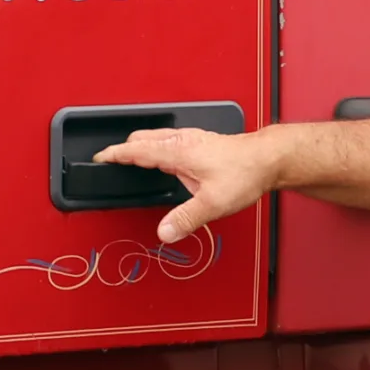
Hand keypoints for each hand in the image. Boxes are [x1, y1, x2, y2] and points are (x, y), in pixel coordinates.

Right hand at [93, 128, 275, 244]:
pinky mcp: (202, 141)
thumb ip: (185, 219)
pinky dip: (158, 146)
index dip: (115, 154)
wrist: (269, 159)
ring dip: (141, 145)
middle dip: (124, 148)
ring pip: (157, 137)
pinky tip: (164, 158)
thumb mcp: (212, 203)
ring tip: (131, 157)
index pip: (137, 150)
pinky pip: (170, 140)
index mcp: (178, 151)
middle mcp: (183, 141)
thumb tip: (164, 232)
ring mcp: (193, 139)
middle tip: (111, 159)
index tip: (100, 158)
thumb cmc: (245, 172)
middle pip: (143, 139)